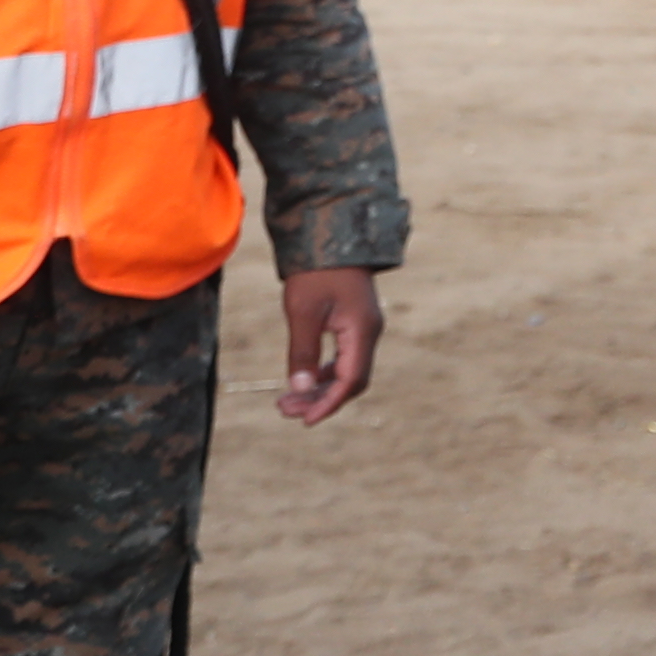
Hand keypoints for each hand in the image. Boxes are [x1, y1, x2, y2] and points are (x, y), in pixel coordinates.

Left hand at [279, 268, 382, 423]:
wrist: (331, 236)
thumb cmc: (315, 273)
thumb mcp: (303, 312)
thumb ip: (302, 352)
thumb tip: (299, 389)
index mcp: (362, 331)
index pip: (350, 380)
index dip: (328, 403)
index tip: (305, 420)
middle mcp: (369, 332)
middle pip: (351, 380)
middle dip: (321, 399)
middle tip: (286, 410)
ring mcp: (364, 327)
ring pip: (347, 370)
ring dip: (320, 388)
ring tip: (287, 400)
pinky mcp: (355, 322)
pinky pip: (345, 357)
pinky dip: (325, 372)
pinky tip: (304, 377)